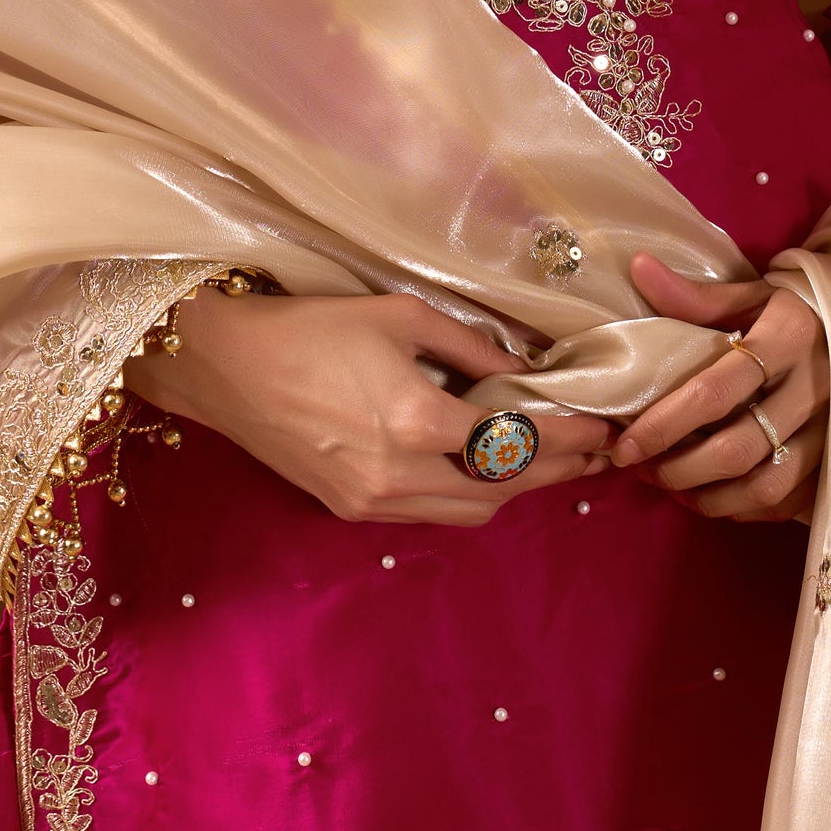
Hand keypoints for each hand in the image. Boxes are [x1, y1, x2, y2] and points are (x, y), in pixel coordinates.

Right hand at [125, 289, 615, 526]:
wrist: (225, 367)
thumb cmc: (312, 326)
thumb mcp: (400, 316)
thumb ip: (470, 347)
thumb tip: (526, 372)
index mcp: (417, 421)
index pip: (517, 442)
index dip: (569, 437)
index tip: (605, 427)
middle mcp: (401, 474)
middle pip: (503, 490)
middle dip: (555, 472)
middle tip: (595, 451)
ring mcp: (373, 501)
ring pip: (469, 514)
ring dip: (513, 491)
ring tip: (550, 461)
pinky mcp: (350, 509)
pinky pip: (428, 513)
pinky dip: (466, 496)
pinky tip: (484, 469)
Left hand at [610, 254, 828, 523]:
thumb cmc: (792, 309)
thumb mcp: (751, 293)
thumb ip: (695, 296)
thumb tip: (639, 268)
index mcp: (789, 336)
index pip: (716, 391)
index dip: (665, 424)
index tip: (626, 444)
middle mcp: (815, 387)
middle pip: (738, 447)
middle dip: (680, 469)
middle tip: (643, 469)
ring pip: (765, 485)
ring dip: (710, 497)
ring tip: (672, 488)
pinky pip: (788, 502)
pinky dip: (745, 508)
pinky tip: (715, 495)